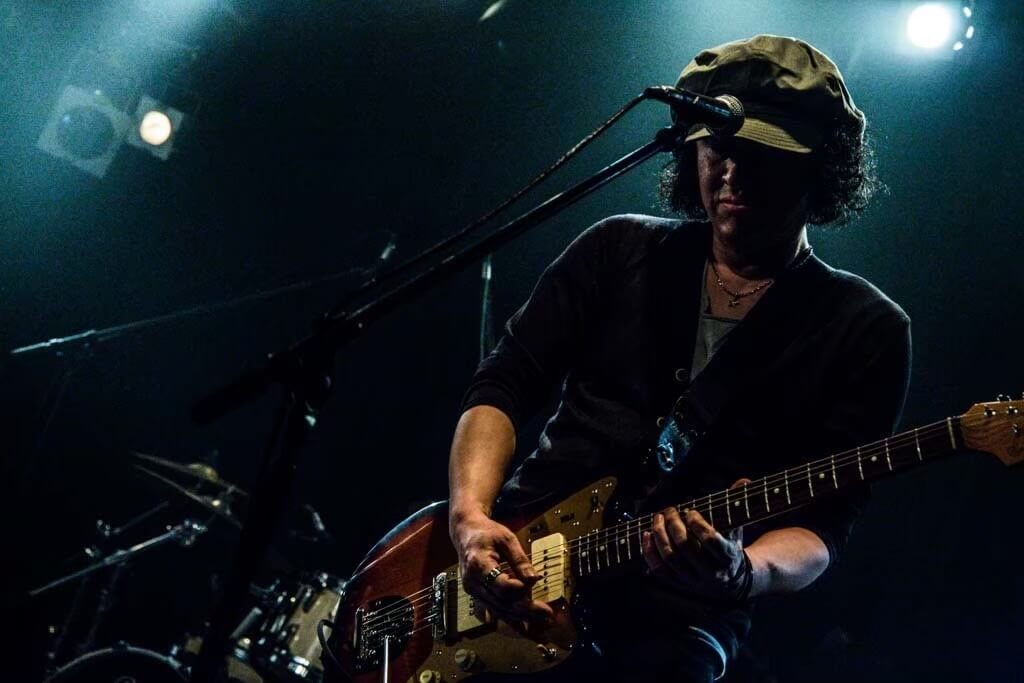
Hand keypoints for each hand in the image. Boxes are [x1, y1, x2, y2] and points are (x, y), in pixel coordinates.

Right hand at [450, 511, 554, 625]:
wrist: (465, 533)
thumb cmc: (486, 533)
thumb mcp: (506, 539)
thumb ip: (519, 560)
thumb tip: (534, 579)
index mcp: (478, 564)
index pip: (499, 584)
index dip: (517, 589)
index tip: (534, 587)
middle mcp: (472, 581)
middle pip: (501, 602)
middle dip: (526, 610)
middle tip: (548, 615)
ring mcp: (473, 590)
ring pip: (498, 610)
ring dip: (521, 619)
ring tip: (541, 625)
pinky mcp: (477, 595)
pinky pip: (494, 609)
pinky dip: (510, 618)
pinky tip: (524, 627)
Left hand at [641, 502, 751, 602]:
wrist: (728, 581)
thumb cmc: (729, 546)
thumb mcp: (736, 527)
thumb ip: (737, 505)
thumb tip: (745, 480)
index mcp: (728, 557)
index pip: (710, 540)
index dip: (697, 524)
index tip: (690, 512)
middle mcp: (711, 573)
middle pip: (685, 547)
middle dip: (673, 525)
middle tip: (668, 510)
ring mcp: (693, 581)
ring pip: (671, 558)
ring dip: (659, 535)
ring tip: (657, 519)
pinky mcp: (679, 585)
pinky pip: (660, 570)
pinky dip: (649, 552)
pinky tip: (646, 535)